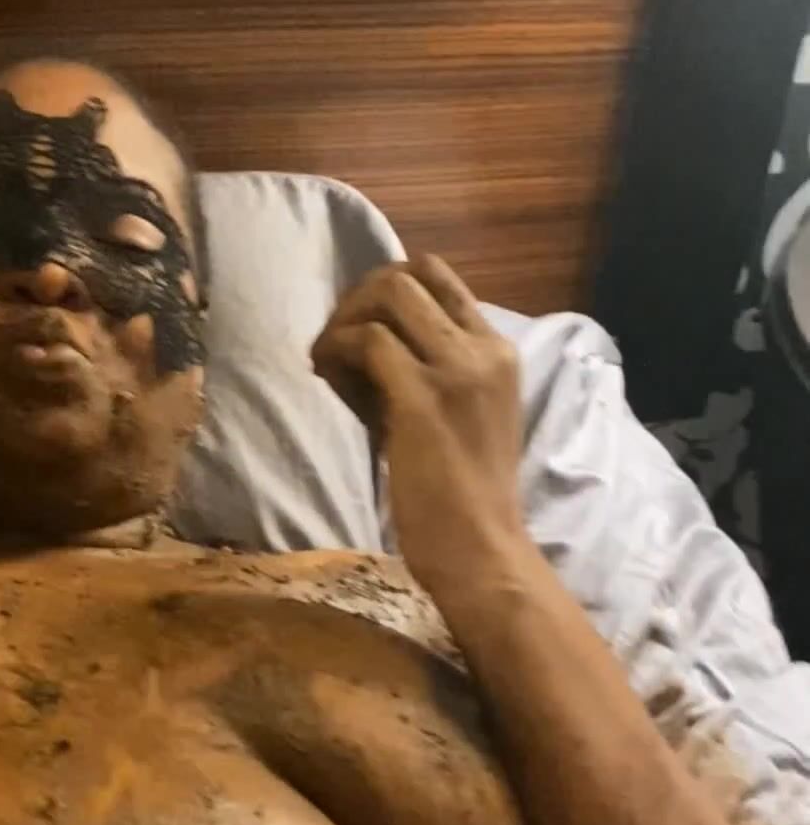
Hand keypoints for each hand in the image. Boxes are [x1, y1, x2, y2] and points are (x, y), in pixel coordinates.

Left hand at [311, 255, 526, 597]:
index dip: (388, 291)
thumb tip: (353, 344)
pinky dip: (335, 348)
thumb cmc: (460, 495)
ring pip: (389, 295)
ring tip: (329, 361)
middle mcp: (484, 349)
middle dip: (360, 297)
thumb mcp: (449, 415)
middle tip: (335, 340)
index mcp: (498, 352)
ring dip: (346, 319)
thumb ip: (416, 372)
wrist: (481, 549)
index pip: (440, 278)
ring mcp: (457, 370)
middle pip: (411, 274)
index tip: (358, 329)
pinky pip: (367, 340)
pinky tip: (325, 376)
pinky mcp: (423, 398)